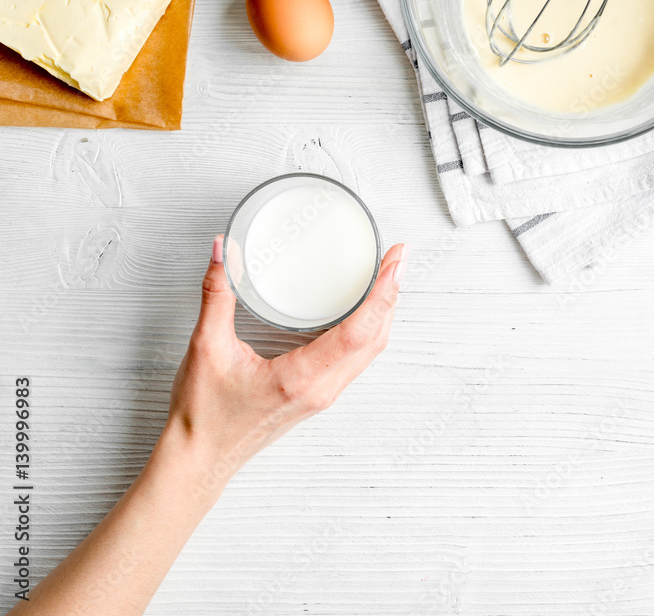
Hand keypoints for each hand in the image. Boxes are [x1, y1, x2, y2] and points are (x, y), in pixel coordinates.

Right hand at [166, 236, 407, 497]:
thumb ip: (217, 295)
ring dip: (383, 313)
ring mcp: (323, 394)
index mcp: (301, 379)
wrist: (200, 459)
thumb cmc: (203, 415)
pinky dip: (368, 330)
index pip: (359, 331)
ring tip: (387, 277)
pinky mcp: (318, 395)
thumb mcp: (206, 347)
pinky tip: (363, 311)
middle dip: (391, 295)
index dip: (383, 293)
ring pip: (369, 351)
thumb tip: (223, 251)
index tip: (396, 261)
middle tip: (397, 257)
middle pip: (375, 339)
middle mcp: (321, 389)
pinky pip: (356, 359)